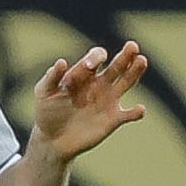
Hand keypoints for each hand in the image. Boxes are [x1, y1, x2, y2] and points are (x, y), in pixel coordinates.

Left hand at [28, 42, 148, 164]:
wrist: (53, 139)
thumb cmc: (47, 112)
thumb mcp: (43, 92)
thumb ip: (52, 77)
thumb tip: (62, 62)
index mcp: (84, 73)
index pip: (96, 58)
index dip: (95, 58)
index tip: (90, 65)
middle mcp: (100, 83)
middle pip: (117, 66)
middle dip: (125, 56)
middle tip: (133, 46)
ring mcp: (109, 100)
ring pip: (127, 82)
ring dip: (136, 72)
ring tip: (142, 61)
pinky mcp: (113, 119)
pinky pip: (129, 114)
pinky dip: (136, 112)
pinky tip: (140, 109)